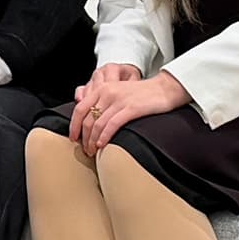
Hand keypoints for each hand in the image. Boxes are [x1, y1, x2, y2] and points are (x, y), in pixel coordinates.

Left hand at [70, 67, 189, 155]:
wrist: (164, 88)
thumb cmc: (141, 94)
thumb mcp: (117, 91)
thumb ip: (102, 100)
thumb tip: (88, 119)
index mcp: (102, 88)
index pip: (79, 109)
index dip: (74, 126)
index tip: (73, 138)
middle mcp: (107, 92)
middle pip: (87, 119)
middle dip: (84, 138)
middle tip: (86, 150)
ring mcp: (119, 100)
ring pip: (97, 124)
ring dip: (92, 141)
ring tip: (93, 151)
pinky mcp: (131, 108)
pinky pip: (112, 125)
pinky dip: (104, 137)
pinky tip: (102, 145)